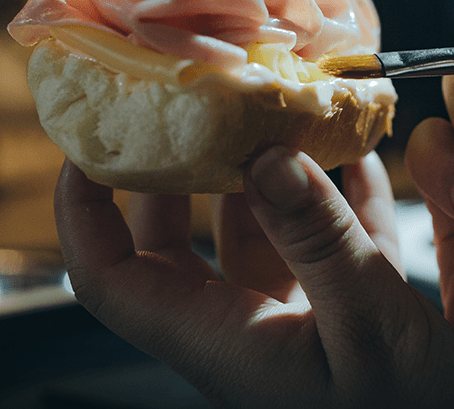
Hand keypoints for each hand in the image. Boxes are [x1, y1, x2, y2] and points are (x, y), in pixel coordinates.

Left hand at [54, 148, 453, 407]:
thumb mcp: (371, 327)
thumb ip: (319, 242)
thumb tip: (266, 155)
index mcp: (225, 343)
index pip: (110, 279)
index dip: (82, 210)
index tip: (89, 139)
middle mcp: (246, 330)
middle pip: (170, 250)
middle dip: (170, 174)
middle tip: (188, 109)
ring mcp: (294, 323)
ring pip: (247, 239)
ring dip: (257, 178)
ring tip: (274, 114)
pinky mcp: (343, 316)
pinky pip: (321, 245)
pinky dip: (333, 198)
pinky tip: (356, 158)